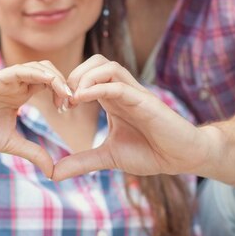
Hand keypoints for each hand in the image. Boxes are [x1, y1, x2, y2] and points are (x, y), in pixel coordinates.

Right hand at [0, 61, 71, 176]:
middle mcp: (15, 83)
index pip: (49, 83)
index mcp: (21, 93)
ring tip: (65, 94)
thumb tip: (53, 172)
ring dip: (54, 77)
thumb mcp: (12, 144)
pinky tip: (50, 82)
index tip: (69, 109)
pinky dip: (36, 73)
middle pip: (48, 71)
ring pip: (37, 67)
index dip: (62, 92)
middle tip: (71, 101)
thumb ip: (34, 152)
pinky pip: (20, 70)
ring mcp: (5, 79)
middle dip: (63, 83)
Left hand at [51, 55, 207, 181]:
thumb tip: (54, 174)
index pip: (88, 75)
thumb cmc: (150, 152)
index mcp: (113, 99)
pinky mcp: (145, 101)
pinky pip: (119, 85)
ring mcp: (134, 93)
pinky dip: (98, 87)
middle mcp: (123, 91)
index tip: (59, 107)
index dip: (69, 85)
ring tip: (73, 99)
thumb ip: (82, 162)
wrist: (181, 158)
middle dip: (74, 75)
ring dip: (85, 77)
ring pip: (107, 65)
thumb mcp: (108, 157)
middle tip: (64, 101)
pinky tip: (82, 99)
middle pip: (96, 61)